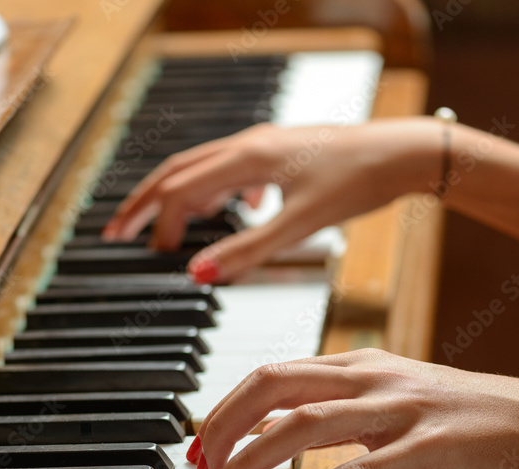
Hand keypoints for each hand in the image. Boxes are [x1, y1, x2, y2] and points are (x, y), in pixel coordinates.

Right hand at [103, 119, 442, 281]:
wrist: (402, 153)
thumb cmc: (357, 181)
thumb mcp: (299, 225)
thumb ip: (247, 250)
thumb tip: (199, 274)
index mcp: (245, 158)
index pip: (179, 190)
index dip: (157, 224)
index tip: (152, 256)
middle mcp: (249, 144)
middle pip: (179, 171)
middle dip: (146, 203)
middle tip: (116, 230)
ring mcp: (266, 146)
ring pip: (206, 169)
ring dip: (181, 197)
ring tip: (167, 225)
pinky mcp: (285, 153)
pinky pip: (237, 169)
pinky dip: (222, 191)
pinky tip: (241, 207)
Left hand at [187, 349, 518, 468]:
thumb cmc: (458, 415)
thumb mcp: (385, 399)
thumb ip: (328, 407)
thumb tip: (266, 427)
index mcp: (357, 364)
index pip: (270, 373)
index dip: (223, 407)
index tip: (197, 444)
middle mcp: (371, 378)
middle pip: (273, 388)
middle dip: (222, 428)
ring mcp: (399, 410)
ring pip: (303, 426)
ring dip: (251, 460)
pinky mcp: (426, 449)